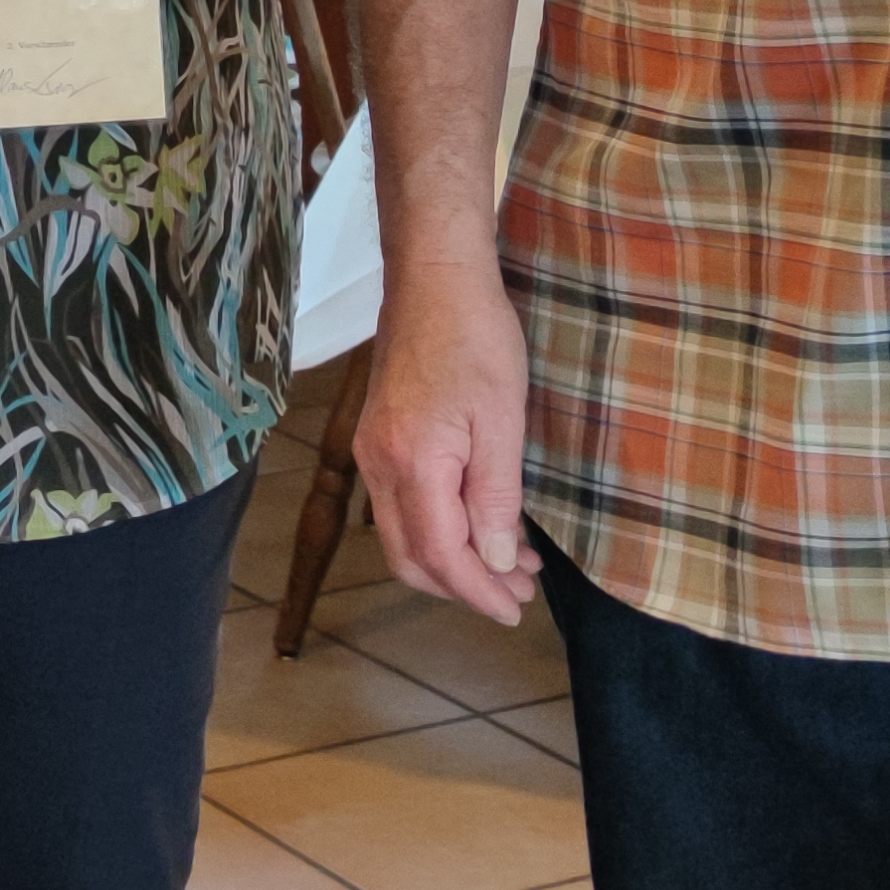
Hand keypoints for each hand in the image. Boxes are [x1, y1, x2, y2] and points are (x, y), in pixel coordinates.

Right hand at [357, 259, 542, 623]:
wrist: (433, 279)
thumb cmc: (476, 339)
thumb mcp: (503, 420)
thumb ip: (496, 497)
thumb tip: (496, 561)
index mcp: (412, 463)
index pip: (440, 555)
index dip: (477, 592)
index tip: (516, 610)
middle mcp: (378, 465)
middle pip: (409, 558)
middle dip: (462, 587)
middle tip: (518, 595)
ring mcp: (371, 452)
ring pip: (402, 537)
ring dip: (452, 561)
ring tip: (509, 565)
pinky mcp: (377, 439)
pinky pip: (400, 507)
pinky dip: (438, 531)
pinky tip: (479, 523)